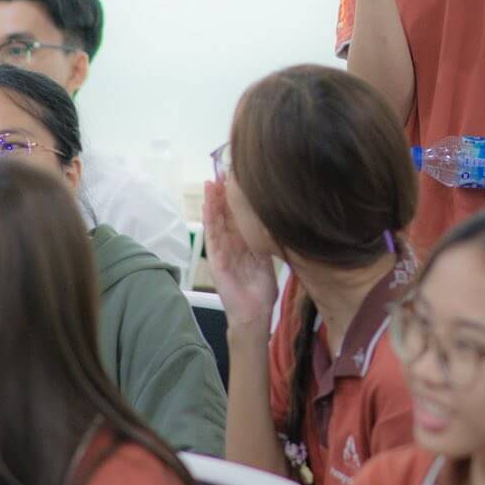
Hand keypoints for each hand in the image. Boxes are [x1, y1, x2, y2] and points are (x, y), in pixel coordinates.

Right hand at [203, 179, 277, 330]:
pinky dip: (209, 222)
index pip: (238, 215)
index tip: (238, 176)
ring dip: (212, 203)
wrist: (254, 313)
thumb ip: (266, 240)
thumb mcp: (266, 257)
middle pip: (224, 214)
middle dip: (223, 194)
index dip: (237, 197)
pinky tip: (208, 207)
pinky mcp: (216, 261)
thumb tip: (277, 220)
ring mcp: (221, 252)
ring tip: (211, 183)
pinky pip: (212, 238)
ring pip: (215, 222)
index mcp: (243, 243)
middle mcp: (230, 244)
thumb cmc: (260, 289)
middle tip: (222, 171)